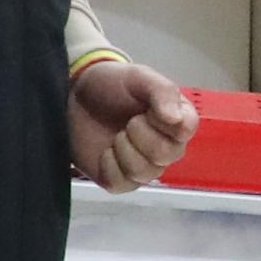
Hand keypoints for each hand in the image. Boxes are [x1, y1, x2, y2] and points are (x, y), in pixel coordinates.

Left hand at [70, 56, 200, 191]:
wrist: (74, 97)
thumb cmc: (111, 85)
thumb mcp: (138, 77)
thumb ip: (162, 91)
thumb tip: (176, 118)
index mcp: (177, 119)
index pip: (186, 129)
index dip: (165, 122)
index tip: (148, 110)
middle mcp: (167, 146)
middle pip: (166, 154)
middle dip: (140, 134)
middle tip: (128, 121)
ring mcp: (145, 166)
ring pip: (145, 172)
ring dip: (124, 149)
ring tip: (117, 134)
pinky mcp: (121, 180)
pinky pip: (122, 183)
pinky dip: (109, 166)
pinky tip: (106, 150)